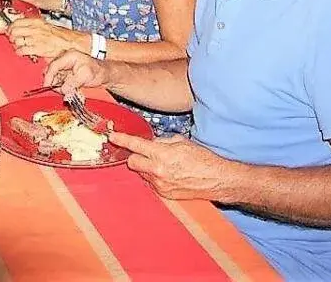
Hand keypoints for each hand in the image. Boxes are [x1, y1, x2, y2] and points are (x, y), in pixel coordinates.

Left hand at [7, 18, 77, 59]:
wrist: (71, 43)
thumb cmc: (60, 36)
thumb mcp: (46, 25)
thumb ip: (34, 26)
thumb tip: (23, 27)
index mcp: (37, 22)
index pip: (17, 22)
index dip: (10, 27)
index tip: (9, 30)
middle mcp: (35, 29)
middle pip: (14, 31)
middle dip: (11, 36)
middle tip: (12, 39)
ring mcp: (36, 39)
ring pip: (17, 41)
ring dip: (15, 44)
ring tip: (18, 46)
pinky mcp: (38, 49)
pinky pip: (22, 50)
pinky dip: (19, 52)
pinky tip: (22, 52)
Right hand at [42, 49, 108, 91]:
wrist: (103, 74)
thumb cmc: (97, 71)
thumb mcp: (85, 76)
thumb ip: (73, 83)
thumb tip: (63, 89)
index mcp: (69, 56)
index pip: (54, 66)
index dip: (49, 77)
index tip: (47, 86)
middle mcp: (64, 60)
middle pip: (51, 71)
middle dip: (54, 82)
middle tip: (60, 91)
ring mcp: (64, 67)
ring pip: (54, 78)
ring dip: (59, 86)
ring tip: (70, 90)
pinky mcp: (65, 73)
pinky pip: (59, 81)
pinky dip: (62, 87)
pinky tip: (71, 89)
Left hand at [109, 132, 232, 201]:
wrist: (217, 180)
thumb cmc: (203, 159)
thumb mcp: (182, 142)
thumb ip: (163, 141)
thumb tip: (152, 142)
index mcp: (162, 154)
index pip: (135, 145)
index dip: (122, 140)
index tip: (113, 137)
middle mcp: (158, 170)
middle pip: (132, 162)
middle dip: (135, 156)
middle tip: (144, 152)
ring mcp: (160, 184)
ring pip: (142, 173)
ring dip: (146, 167)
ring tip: (163, 164)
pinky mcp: (165, 194)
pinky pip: (151, 183)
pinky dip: (154, 177)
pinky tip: (168, 174)